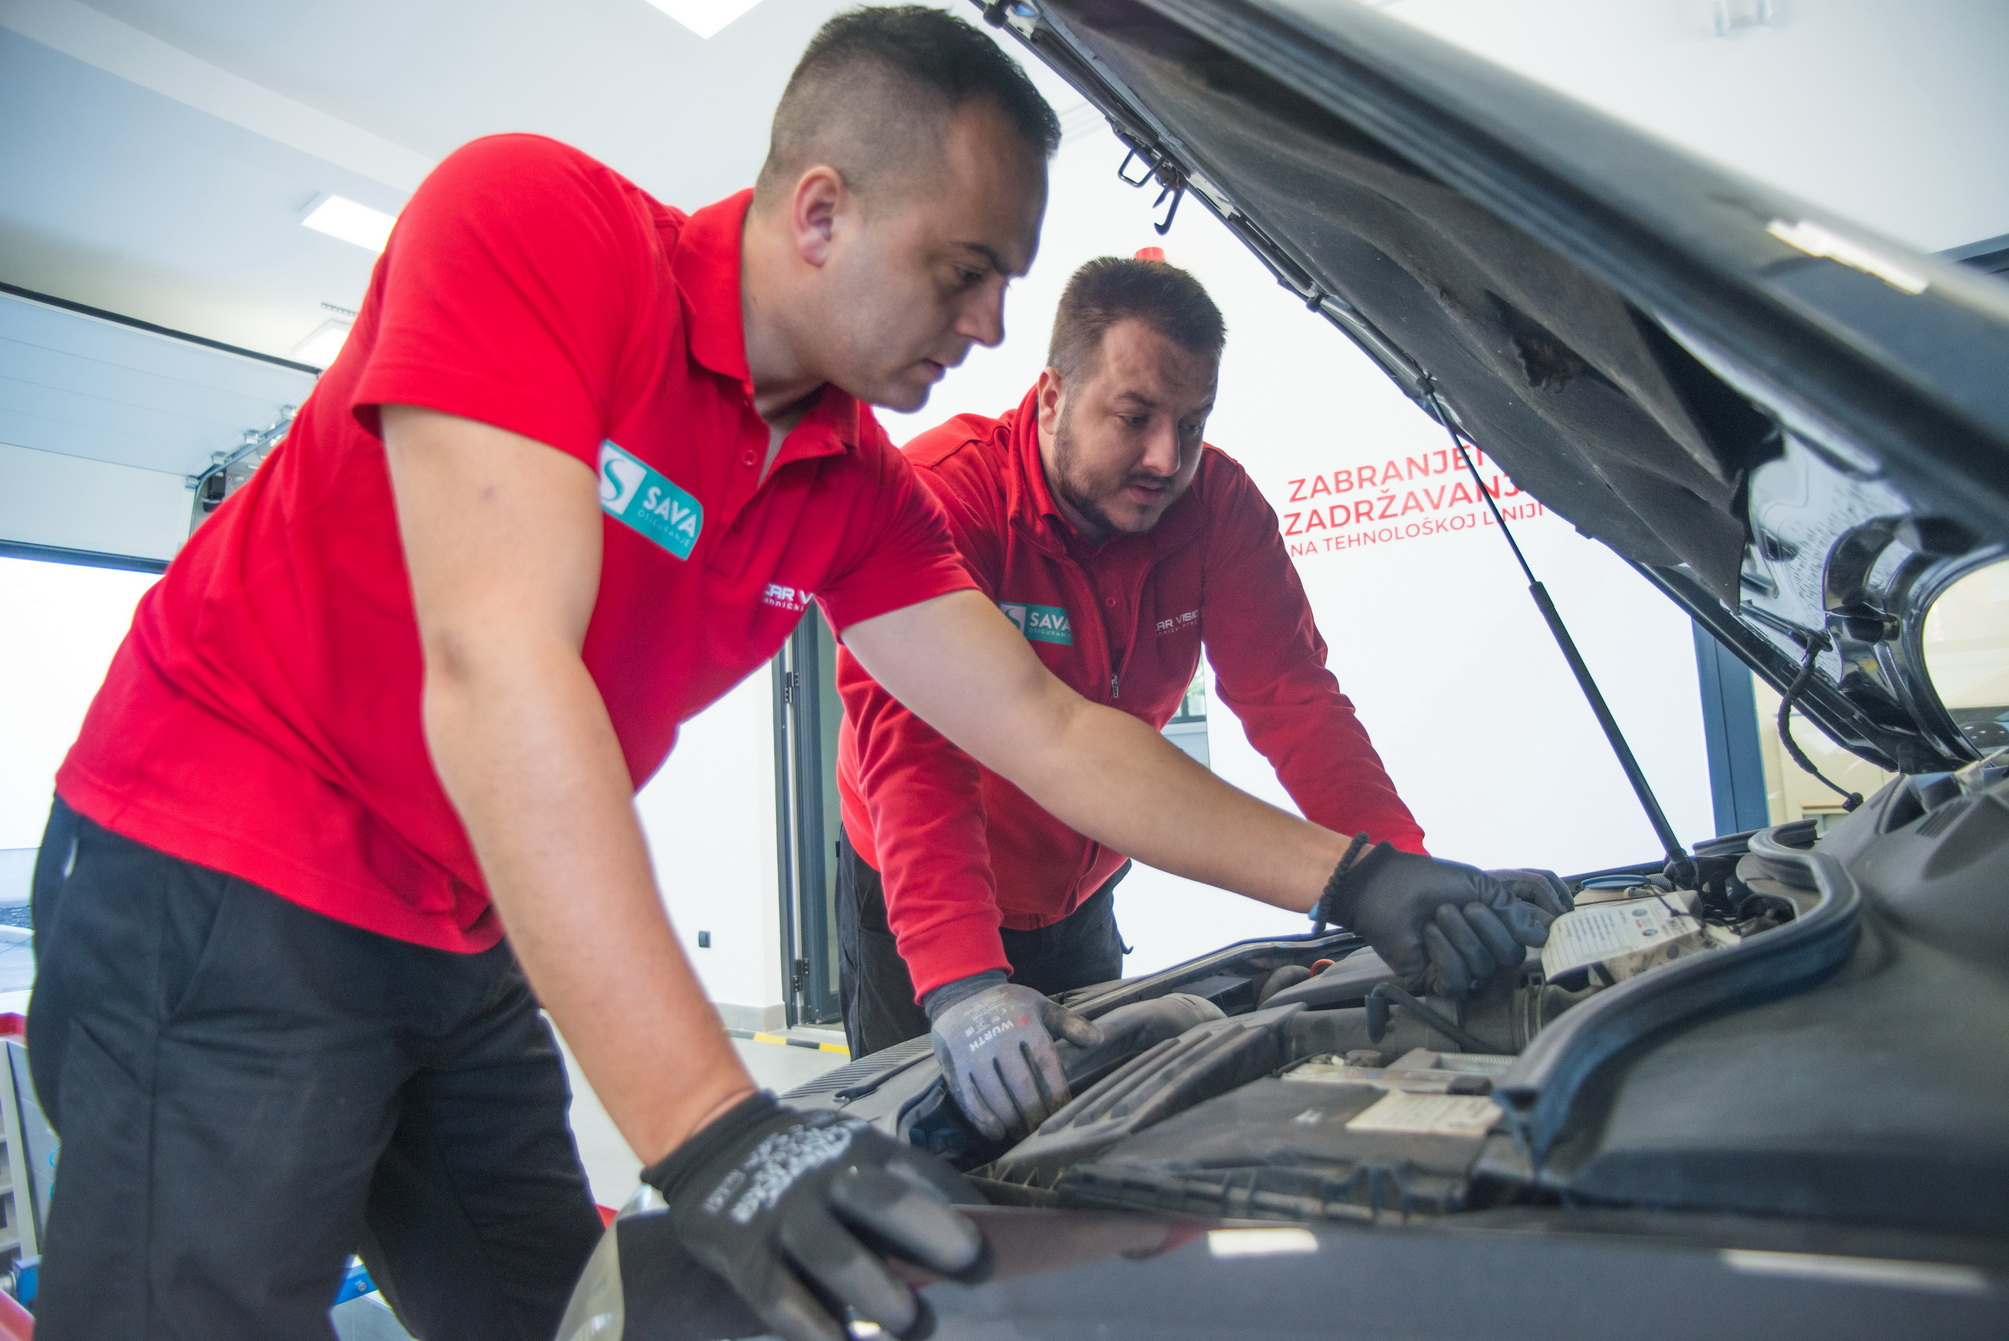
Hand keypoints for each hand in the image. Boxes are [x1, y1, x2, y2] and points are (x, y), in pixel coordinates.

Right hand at [644, 1092, 987, 1340]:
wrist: (715, 1147)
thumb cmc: (812, 1167)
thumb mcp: (857, 1157)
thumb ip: (908, 1188)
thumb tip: (988, 1224)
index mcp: (866, 1152)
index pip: (925, 1174)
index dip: (964, 1205)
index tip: (1001, 1241)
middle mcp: (830, 1178)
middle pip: (883, 1200)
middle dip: (929, 1230)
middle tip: (969, 1263)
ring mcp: (787, 1216)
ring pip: (834, 1255)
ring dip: (875, 1290)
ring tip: (909, 1323)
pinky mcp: (747, 1254)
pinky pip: (782, 1298)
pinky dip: (814, 1330)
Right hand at [925, 972, 1103, 1140]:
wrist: (962, 992)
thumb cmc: (1009, 1005)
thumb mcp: (1041, 1006)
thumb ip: (1070, 1024)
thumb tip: (1099, 1040)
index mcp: (1025, 1025)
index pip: (1046, 1066)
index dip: (1057, 1093)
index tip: (1064, 1112)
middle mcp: (1000, 1040)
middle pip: (1022, 1086)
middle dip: (1036, 1113)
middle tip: (1043, 1130)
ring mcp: (975, 1054)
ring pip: (996, 1096)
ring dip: (1012, 1120)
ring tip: (1024, 1134)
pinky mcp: (956, 1065)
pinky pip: (969, 1097)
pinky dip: (983, 1119)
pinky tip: (997, 1132)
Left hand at [1317, 844, 1558, 997]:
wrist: (1385, 886)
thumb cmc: (1429, 882)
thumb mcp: (1479, 887)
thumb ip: (1512, 910)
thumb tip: (1544, 936)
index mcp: (1492, 930)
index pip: (1522, 944)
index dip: (1514, 927)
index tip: (1493, 905)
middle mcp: (1479, 952)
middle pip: (1508, 959)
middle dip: (1487, 930)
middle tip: (1463, 908)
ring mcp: (1458, 969)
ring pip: (1481, 969)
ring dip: (1460, 936)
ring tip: (1437, 916)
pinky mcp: (1434, 982)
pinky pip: (1456, 980)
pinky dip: (1444, 953)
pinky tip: (1427, 933)